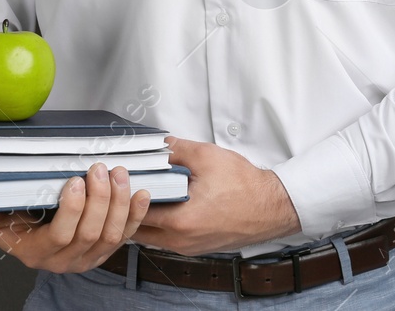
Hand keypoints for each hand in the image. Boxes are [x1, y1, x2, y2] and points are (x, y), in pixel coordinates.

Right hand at [0, 162, 151, 273]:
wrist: (39, 241)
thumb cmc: (20, 226)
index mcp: (37, 252)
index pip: (60, 235)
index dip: (73, 210)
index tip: (76, 182)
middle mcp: (65, 259)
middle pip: (91, 233)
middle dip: (100, 198)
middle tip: (99, 168)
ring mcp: (89, 257)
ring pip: (112, 234)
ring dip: (119, 202)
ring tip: (119, 173)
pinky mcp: (107, 250)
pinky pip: (127, 234)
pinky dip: (137, 213)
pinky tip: (141, 193)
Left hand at [132, 136, 302, 256]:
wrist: (270, 207)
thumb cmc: (246, 187)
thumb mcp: (208, 157)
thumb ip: (178, 150)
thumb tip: (160, 146)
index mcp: (179, 221)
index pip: (135, 212)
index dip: (126, 194)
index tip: (124, 180)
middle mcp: (180, 240)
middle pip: (138, 229)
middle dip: (132, 208)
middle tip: (133, 187)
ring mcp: (188, 247)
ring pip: (152, 237)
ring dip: (146, 218)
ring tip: (152, 194)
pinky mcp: (196, 248)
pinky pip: (167, 239)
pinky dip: (162, 224)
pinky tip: (170, 205)